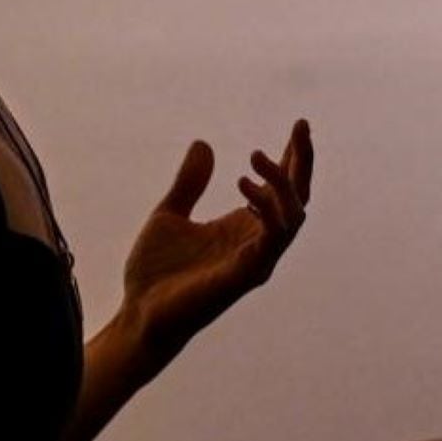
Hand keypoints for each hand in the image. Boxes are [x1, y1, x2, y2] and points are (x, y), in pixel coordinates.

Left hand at [120, 119, 312, 368]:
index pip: (281, 188)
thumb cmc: (156, 273)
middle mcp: (257, 242)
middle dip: (303, 161)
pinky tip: (246, 188)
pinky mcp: (245, 275)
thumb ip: (190, 183)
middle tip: (301, 127)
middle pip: (298, 198)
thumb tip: (203, 144)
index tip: (299, 125)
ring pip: (292, 217)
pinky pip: (272, 241)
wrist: (138, 315)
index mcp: (244, 227)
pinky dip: (268, 212)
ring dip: (282, 184)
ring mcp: (255, 260)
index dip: (292, 157)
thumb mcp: (169, 214)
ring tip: (255, 156)